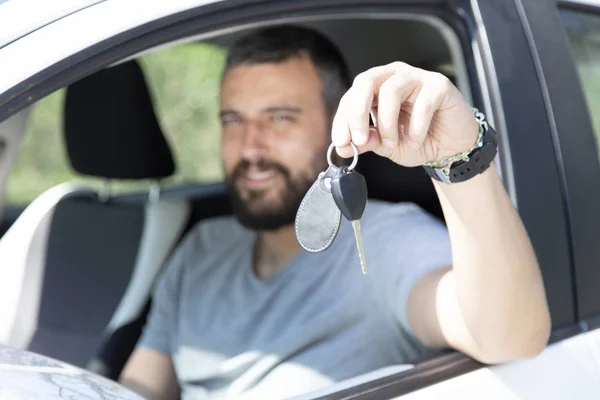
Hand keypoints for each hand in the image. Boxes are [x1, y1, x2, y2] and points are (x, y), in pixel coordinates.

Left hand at [332, 62, 478, 166]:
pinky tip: (416, 140)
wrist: (451, 148)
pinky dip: (416, 126)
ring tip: (393, 144)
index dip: (343, 120)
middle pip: (365, 82)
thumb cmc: (417, 140)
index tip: (341, 143)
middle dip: (357, 113)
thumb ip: (366, 142)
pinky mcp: (439, 85)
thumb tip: (343, 146)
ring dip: (387, 123)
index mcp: (375, 89)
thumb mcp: (386, 146)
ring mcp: (416, 77)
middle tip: (359, 139)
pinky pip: (423, 102)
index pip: (351, 97)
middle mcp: (393, 77)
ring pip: (391, 90)